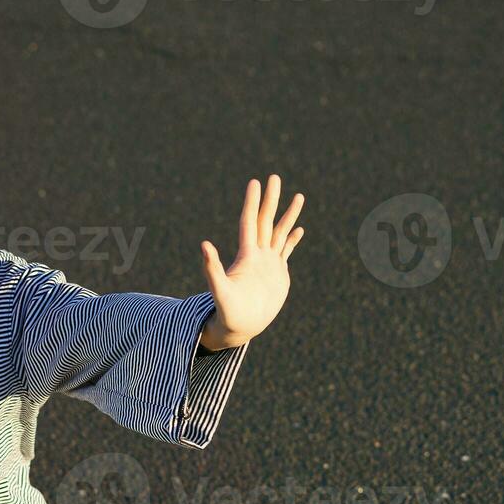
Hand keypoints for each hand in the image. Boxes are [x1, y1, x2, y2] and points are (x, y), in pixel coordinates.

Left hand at [198, 175, 306, 351]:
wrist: (240, 326)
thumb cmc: (227, 312)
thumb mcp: (220, 290)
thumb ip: (212, 268)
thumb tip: (203, 245)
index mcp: (246, 256)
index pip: (249, 222)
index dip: (252, 202)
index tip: (255, 182)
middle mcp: (257, 255)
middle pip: (265, 221)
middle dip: (271, 199)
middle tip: (274, 177)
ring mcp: (269, 263)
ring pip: (279, 232)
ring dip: (288, 215)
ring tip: (299, 196)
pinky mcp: (277, 274)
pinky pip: (286, 251)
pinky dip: (292, 239)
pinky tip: (300, 229)